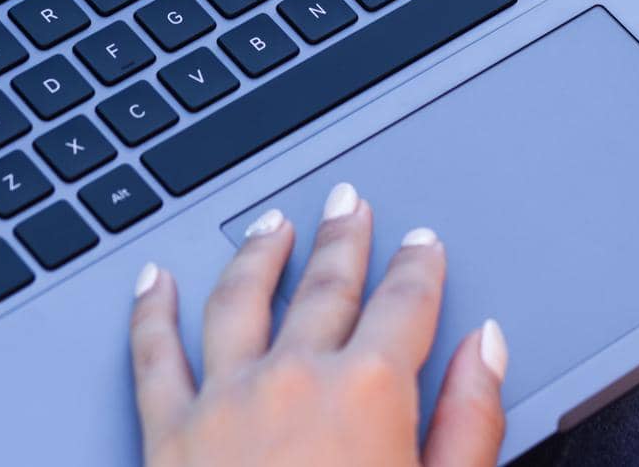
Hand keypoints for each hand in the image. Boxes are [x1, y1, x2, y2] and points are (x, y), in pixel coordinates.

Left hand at [129, 182, 508, 466]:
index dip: (417, 266)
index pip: (405, 303)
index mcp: (369, 392)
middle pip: (325, 284)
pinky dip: (151, 311)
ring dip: (259, 252)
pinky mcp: (164, 434)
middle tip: (347, 204)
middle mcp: (293, 378)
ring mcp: (223, 400)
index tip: (421, 243)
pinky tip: (154, 282)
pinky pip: (152, 354)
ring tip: (271, 224)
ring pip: (239, 298)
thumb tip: (486, 348)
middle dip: (342, 238)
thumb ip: (471, 420)